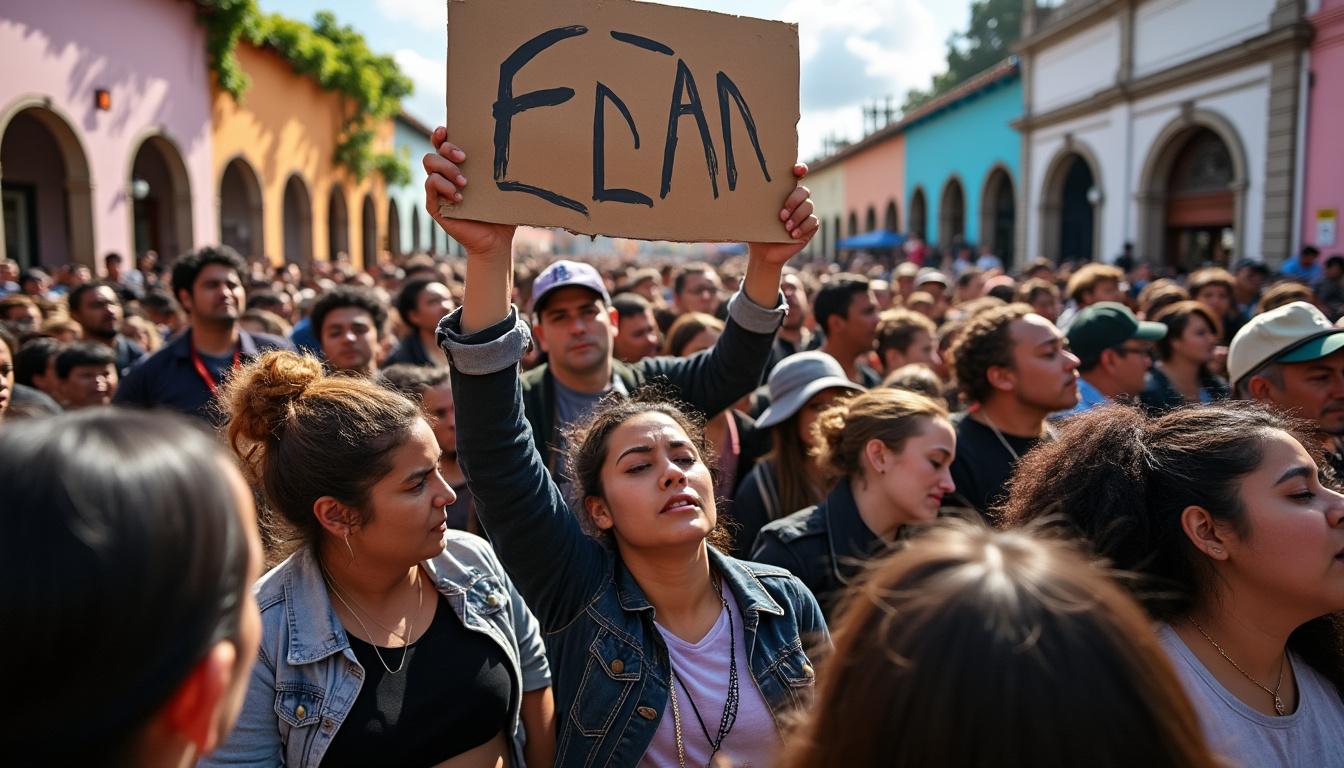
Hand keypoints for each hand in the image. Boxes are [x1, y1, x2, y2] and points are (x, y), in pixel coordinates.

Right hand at [424, 126, 515, 256]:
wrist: (496, 240)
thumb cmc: (501, 211)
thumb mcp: (504, 186)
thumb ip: (507, 168)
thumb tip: (528, 147)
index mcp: (460, 166)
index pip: (443, 143)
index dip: (441, 134)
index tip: (447, 130)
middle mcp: (445, 174)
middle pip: (435, 149)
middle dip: (448, 148)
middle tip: (464, 158)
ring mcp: (438, 189)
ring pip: (429, 162)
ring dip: (447, 168)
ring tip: (465, 183)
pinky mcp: (435, 204)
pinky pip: (430, 185)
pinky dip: (443, 187)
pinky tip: (459, 197)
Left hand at [747, 163, 817, 266]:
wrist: (763, 254)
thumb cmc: (756, 231)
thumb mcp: (752, 215)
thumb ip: (749, 202)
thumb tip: (731, 192)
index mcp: (783, 194)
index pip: (796, 176)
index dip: (800, 169)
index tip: (797, 170)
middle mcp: (796, 201)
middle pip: (804, 191)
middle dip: (793, 201)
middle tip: (781, 214)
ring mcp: (804, 214)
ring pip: (809, 206)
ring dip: (797, 216)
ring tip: (786, 227)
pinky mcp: (809, 228)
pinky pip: (813, 222)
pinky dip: (803, 227)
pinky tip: (793, 235)